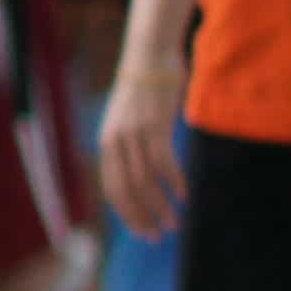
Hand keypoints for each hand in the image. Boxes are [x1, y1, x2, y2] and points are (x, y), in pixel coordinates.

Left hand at [98, 63, 188, 242]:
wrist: (149, 54)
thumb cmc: (145, 90)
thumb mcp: (130, 121)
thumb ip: (131, 146)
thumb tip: (144, 175)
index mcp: (107, 143)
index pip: (112, 189)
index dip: (127, 214)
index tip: (142, 232)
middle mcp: (116, 141)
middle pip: (126, 190)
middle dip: (141, 217)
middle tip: (157, 236)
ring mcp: (134, 133)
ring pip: (144, 180)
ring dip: (160, 206)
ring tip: (173, 222)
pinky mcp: (154, 124)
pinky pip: (163, 161)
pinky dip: (173, 182)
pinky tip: (183, 196)